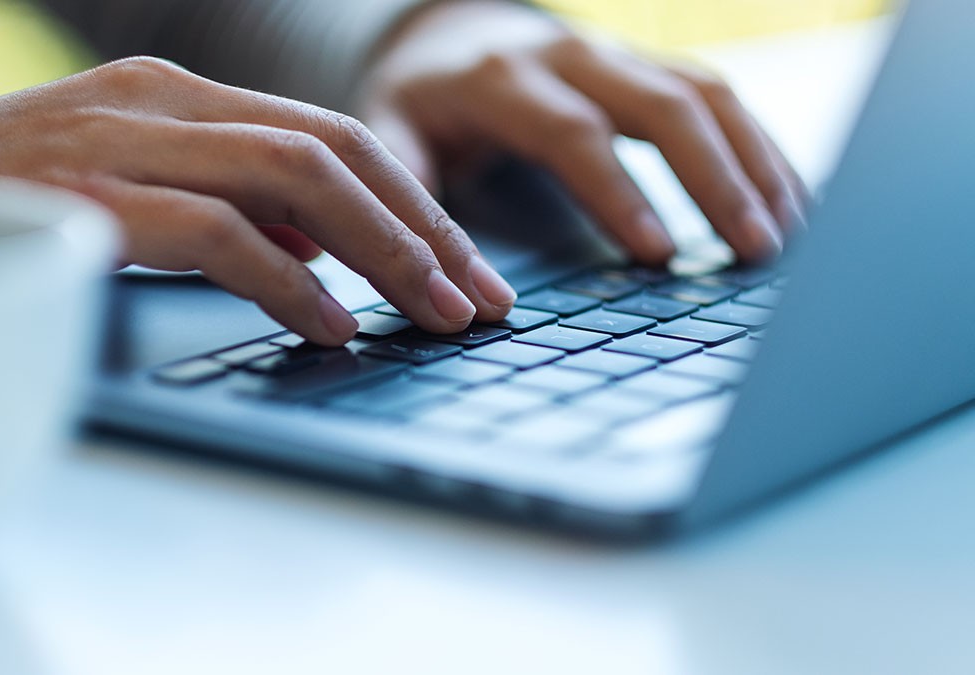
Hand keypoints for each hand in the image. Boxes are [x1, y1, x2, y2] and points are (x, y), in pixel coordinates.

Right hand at [0, 57, 517, 344]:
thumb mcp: (131, 190)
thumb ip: (226, 208)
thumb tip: (321, 253)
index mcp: (180, 96)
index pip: (328, 137)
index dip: (413, 203)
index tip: (467, 266)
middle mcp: (163, 101)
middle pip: (333, 151)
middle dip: (424, 227)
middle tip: (482, 296)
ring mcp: (125, 139)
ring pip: (295, 178)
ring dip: (383, 252)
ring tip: (437, 313)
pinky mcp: (86, 194)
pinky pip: (216, 232)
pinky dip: (288, 281)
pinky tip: (333, 326)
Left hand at [356, 0, 808, 264]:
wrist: (447, 31)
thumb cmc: (421, 98)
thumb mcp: (392, 133)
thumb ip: (411, 191)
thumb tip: (449, 281)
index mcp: (503, 79)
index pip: (573, 133)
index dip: (619, 191)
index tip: (661, 254)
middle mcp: (572, 57)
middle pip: (662, 105)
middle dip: (715, 178)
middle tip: (754, 250)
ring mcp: (618, 56)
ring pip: (705, 94)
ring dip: (754, 163)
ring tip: (788, 236)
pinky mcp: (648, 67)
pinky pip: (717, 96)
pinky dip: (758, 147)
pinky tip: (789, 200)